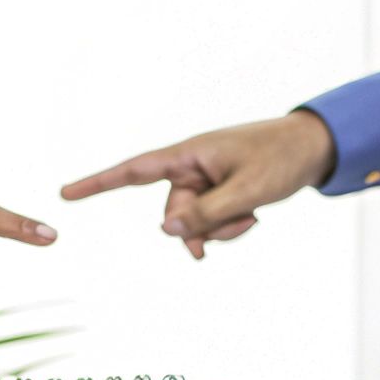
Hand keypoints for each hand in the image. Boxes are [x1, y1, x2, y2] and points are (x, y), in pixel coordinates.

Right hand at [60, 111, 335, 257]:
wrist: (314, 148)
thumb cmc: (281, 159)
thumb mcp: (247, 191)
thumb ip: (206, 214)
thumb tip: (166, 231)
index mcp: (189, 155)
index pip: (133, 171)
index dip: (97, 184)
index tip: (65, 195)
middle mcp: (191, 166)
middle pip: (173, 212)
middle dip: (202, 227)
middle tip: (243, 221)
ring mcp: (204, 180)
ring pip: (194, 222)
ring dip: (221, 229)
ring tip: (252, 217)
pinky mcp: (218, 192)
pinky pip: (210, 222)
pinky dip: (229, 226)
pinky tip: (253, 216)